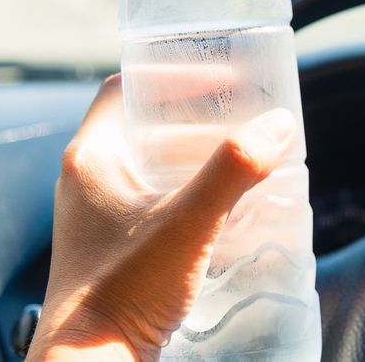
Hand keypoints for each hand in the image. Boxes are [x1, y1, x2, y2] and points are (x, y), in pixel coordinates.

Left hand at [27, 75, 297, 360]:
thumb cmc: (122, 291)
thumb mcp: (189, 221)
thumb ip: (234, 170)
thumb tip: (276, 125)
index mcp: (92, 157)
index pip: (127, 86)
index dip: (174, 73)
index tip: (221, 76)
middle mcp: (88, 181)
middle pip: (145, 123)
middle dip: (198, 116)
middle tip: (242, 117)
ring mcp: (98, 217)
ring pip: (152, 164)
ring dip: (197, 156)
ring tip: (243, 159)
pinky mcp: (113, 248)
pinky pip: (154, 201)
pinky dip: (190, 193)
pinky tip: (226, 209)